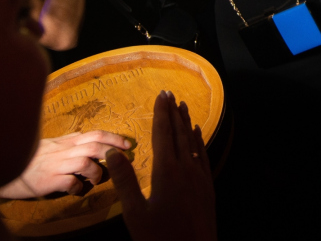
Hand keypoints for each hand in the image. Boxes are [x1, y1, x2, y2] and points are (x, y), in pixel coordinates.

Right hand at [0, 130, 131, 198]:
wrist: (6, 167)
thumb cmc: (31, 157)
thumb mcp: (51, 145)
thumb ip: (68, 141)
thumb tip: (83, 136)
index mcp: (66, 142)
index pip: (95, 133)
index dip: (113, 137)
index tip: (128, 144)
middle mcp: (63, 150)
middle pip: (94, 145)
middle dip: (114, 150)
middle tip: (126, 159)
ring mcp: (56, 165)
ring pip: (85, 162)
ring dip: (97, 172)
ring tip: (96, 179)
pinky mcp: (49, 180)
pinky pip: (70, 182)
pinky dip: (79, 187)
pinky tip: (77, 190)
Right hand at [108, 90, 216, 240]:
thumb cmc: (160, 238)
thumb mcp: (135, 213)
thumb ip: (125, 182)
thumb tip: (113, 153)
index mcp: (167, 172)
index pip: (163, 134)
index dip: (161, 113)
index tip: (161, 95)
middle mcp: (186, 169)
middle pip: (179, 133)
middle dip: (174, 112)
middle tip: (170, 93)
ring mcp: (200, 177)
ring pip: (193, 142)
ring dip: (187, 122)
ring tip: (183, 106)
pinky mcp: (208, 187)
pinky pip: (203, 156)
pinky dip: (199, 141)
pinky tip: (197, 135)